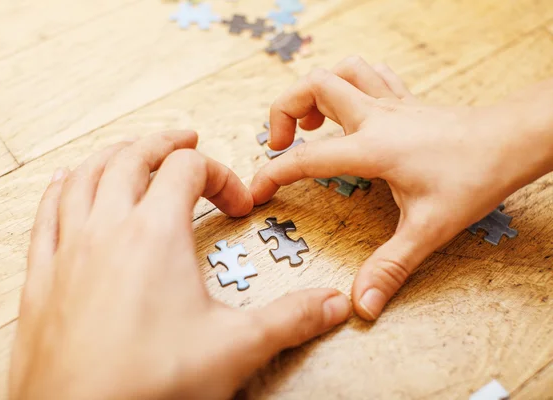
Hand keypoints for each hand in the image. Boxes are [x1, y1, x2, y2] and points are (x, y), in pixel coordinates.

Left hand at [9, 131, 351, 399]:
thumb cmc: (148, 386)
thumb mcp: (234, 348)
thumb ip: (290, 319)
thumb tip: (332, 305)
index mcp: (155, 233)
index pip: (188, 169)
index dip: (221, 175)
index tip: (237, 205)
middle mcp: (107, 229)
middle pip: (133, 157)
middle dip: (164, 142)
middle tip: (185, 138)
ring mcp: (69, 250)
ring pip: (85, 176)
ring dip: (113, 155)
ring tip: (132, 150)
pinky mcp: (43, 277)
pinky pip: (47, 214)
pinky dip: (60, 188)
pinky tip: (66, 182)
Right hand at [251, 56, 552, 320]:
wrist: (512, 141)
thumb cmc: (474, 177)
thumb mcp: (429, 229)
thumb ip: (390, 266)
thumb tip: (361, 303)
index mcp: (372, 149)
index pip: (306, 158)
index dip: (272, 174)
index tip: (256, 191)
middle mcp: (375, 117)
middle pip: (313, 86)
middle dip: (284, 110)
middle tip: (284, 144)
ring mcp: (390, 104)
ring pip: (341, 70)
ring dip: (315, 90)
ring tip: (312, 123)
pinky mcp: (405, 101)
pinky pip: (370, 74)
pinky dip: (349, 83)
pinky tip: (350, 108)